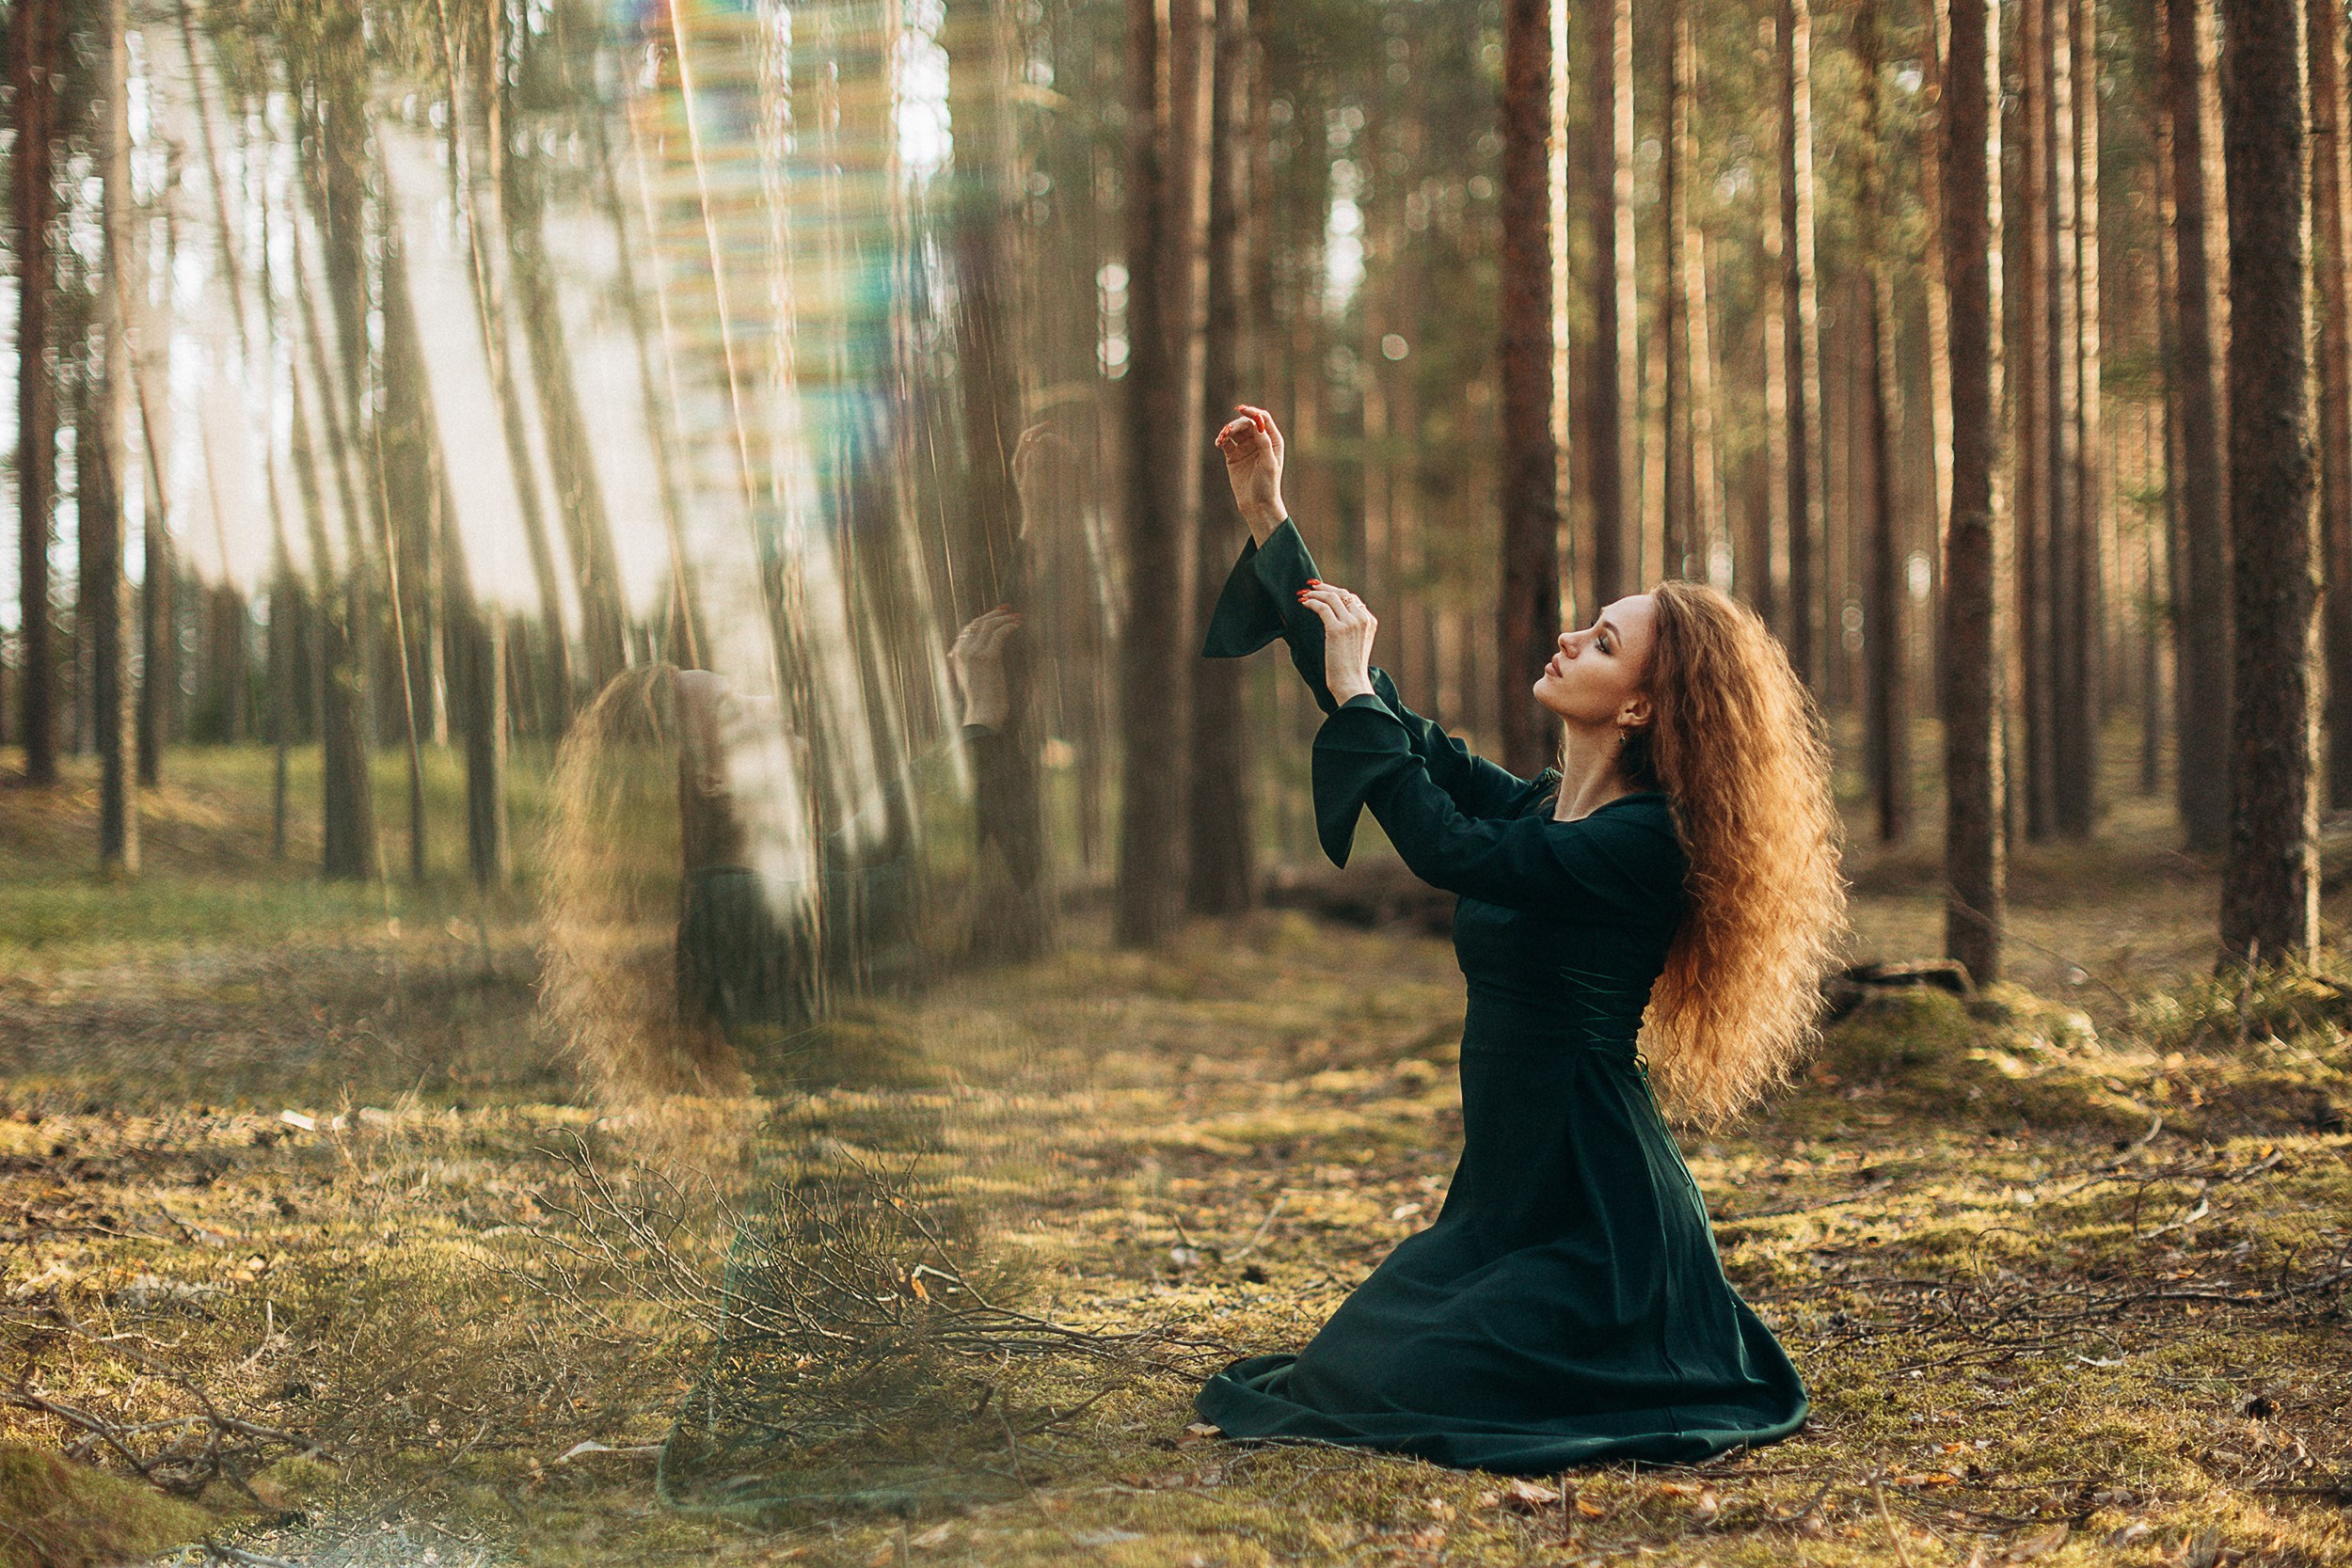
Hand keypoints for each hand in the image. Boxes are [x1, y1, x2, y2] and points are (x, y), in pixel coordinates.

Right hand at [949, 606, 1020, 730]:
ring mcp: (974, 653)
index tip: (996, 614)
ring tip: (1017, 617)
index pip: (968, 629)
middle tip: (1008, 610)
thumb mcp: (968, 679)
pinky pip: (999, 634)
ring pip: (989, 625)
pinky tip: (1017, 625)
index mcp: (956, 655)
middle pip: (977, 623)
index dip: (982, 619)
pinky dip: (1009, 626)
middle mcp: (962, 651)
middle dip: (994, 614)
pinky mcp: (988, 657)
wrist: (981, 713)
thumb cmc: (979, 701)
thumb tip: (973, 654)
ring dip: (1004, 618)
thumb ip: (968, 665)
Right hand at [1213, 404, 1287, 542]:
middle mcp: (1259, 441)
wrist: (1257, 505)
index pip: (1262, 419)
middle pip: (1247, 423)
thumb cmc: (1267, 485)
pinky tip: (1218, 443)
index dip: (1252, 412)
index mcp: (1272, 440)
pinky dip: (1221, 440)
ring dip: (1227, 431)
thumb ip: (1264, 442)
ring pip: (1235, 431)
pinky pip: (1226, 442)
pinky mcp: (1233, 456)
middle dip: (1236, 424)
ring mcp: (1245, 447)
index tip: (1241, 410)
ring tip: (1221, 439)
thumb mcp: (1268, 463)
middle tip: (1227, 432)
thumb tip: (1258, 422)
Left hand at [1295, 581, 1375, 703]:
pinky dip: (1311, 602)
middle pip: (1342, 593)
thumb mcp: (1357, 644)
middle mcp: (1362, 618)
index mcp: (1369, 621)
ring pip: (1331, 597)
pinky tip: (1304, 603)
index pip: (1352, 599)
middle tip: (1310, 586)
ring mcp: (1351, 623)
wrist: (1351, 683)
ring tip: (1303, 595)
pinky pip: (1322, 607)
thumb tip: (1333, 618)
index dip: (1336, 592)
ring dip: (1315, 593)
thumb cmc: (1350, 669)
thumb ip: (1351, 629)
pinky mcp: (1337, 629)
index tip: (1322, 590)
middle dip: (1325, 587)